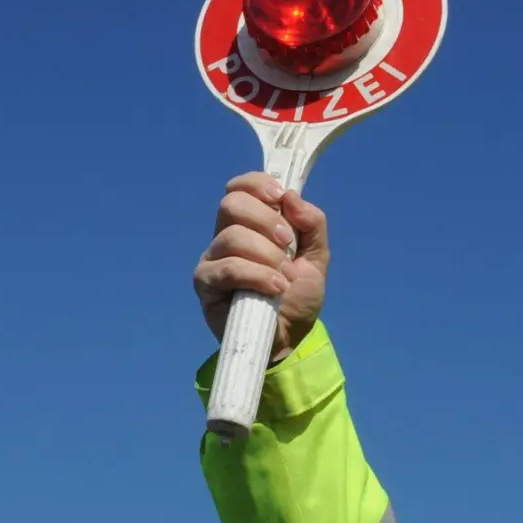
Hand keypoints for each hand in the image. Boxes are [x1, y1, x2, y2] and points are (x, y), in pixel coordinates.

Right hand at [193, 172, 330, 362]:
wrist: (289, 338)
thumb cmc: (297, 296)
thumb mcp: (316, 257)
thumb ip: (312, 224)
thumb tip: (292, 197)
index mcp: (248, 224)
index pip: (239, 188)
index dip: (257, 185)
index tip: (280, 197)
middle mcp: (224, 236)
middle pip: (231, 205)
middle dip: (266, 220)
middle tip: (288, 244)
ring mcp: (212, 259)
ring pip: (232, 237)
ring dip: (266, 255)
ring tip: (285, 278)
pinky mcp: (206, 284)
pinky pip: (228, 268)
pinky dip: (257, 276)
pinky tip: (276, 289)